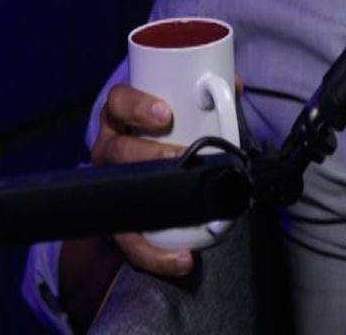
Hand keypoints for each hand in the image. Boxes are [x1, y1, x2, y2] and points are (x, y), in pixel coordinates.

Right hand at [89, 83, 194, 277]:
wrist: (130, 182)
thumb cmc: (156, 137)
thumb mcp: (171, 110)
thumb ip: (202, 97)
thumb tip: (237, 84)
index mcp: (119, 118)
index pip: (118, 102)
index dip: (137, 105)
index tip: (164, 113)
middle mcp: (108, 149)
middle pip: (117, 149)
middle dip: (149, 153)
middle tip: (181, 156)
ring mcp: (109, 187)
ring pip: (119, 194)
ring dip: (153, 202)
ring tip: (186, 206)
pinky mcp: (116, 224)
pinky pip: (130, 242)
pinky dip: (156, 255)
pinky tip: (181, 260)